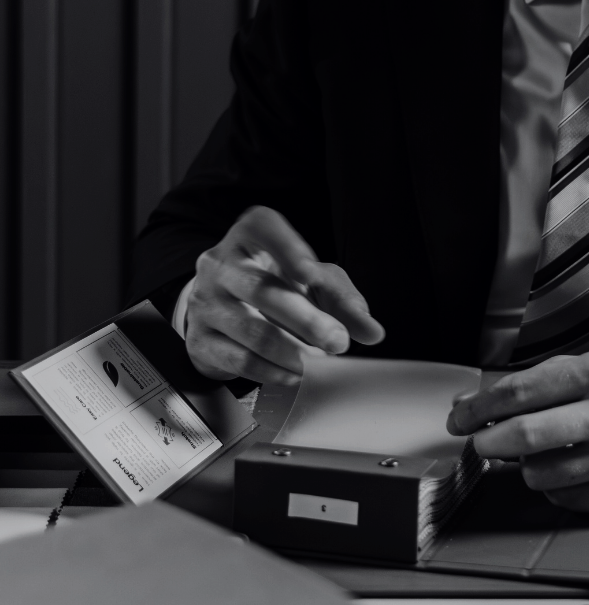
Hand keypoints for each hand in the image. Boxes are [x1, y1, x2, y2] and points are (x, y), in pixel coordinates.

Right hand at [185, 205, 384, 384]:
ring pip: (249, 328)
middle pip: (261, 289)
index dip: (288, 250)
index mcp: (250, 235)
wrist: (225, 309)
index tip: (311, 273)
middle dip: (306, 319)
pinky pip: (237, 358)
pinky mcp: (199, 339)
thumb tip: (373, 331)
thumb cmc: (276, 283)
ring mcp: (205, 301)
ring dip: (290, 351)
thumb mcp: (313, 281)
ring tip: (318, 362)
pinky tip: (294, 375)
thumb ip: (343, 300)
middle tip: (338, 341)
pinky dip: (270, 370)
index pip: (263, 229)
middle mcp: (221, 263)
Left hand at [447, 349, 588, 512]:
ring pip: (541, 473)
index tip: (460, 418)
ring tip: (536, 454)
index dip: (481, 407)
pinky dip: (555, 486)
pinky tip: (567, 469)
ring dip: (525, 466)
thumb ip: (540, 383)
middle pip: (526, 434)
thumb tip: (475, 403)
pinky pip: (567, 498)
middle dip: (489, 441)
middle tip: (478, 443)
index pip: (523, 391)